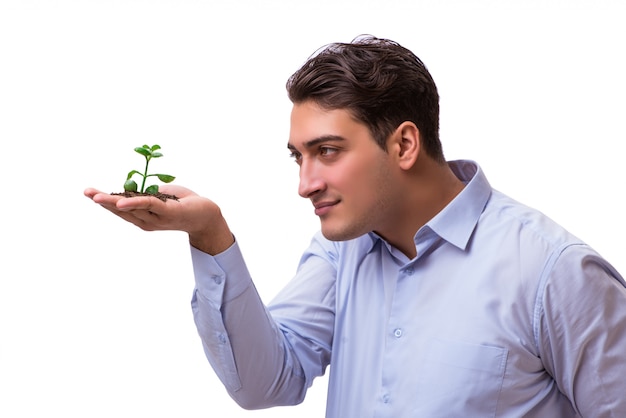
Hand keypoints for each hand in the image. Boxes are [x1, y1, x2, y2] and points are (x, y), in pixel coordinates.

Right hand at [84, 185, 233, 254]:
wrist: (209, 215)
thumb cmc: (185, 203)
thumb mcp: (162, 195)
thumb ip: (148, 193)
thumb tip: (135, 187)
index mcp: (144, 218)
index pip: (121, 210)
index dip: (105, 201)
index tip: (88, 192)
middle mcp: (148, 221)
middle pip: (122, 211)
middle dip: (103, 201)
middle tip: (86, 193)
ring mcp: (158, 219)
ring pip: (132, 208)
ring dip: (113, 202)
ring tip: (96, 196)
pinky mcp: (169, 213)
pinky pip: (150, 205)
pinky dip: (136, 203)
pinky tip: (123, 201)